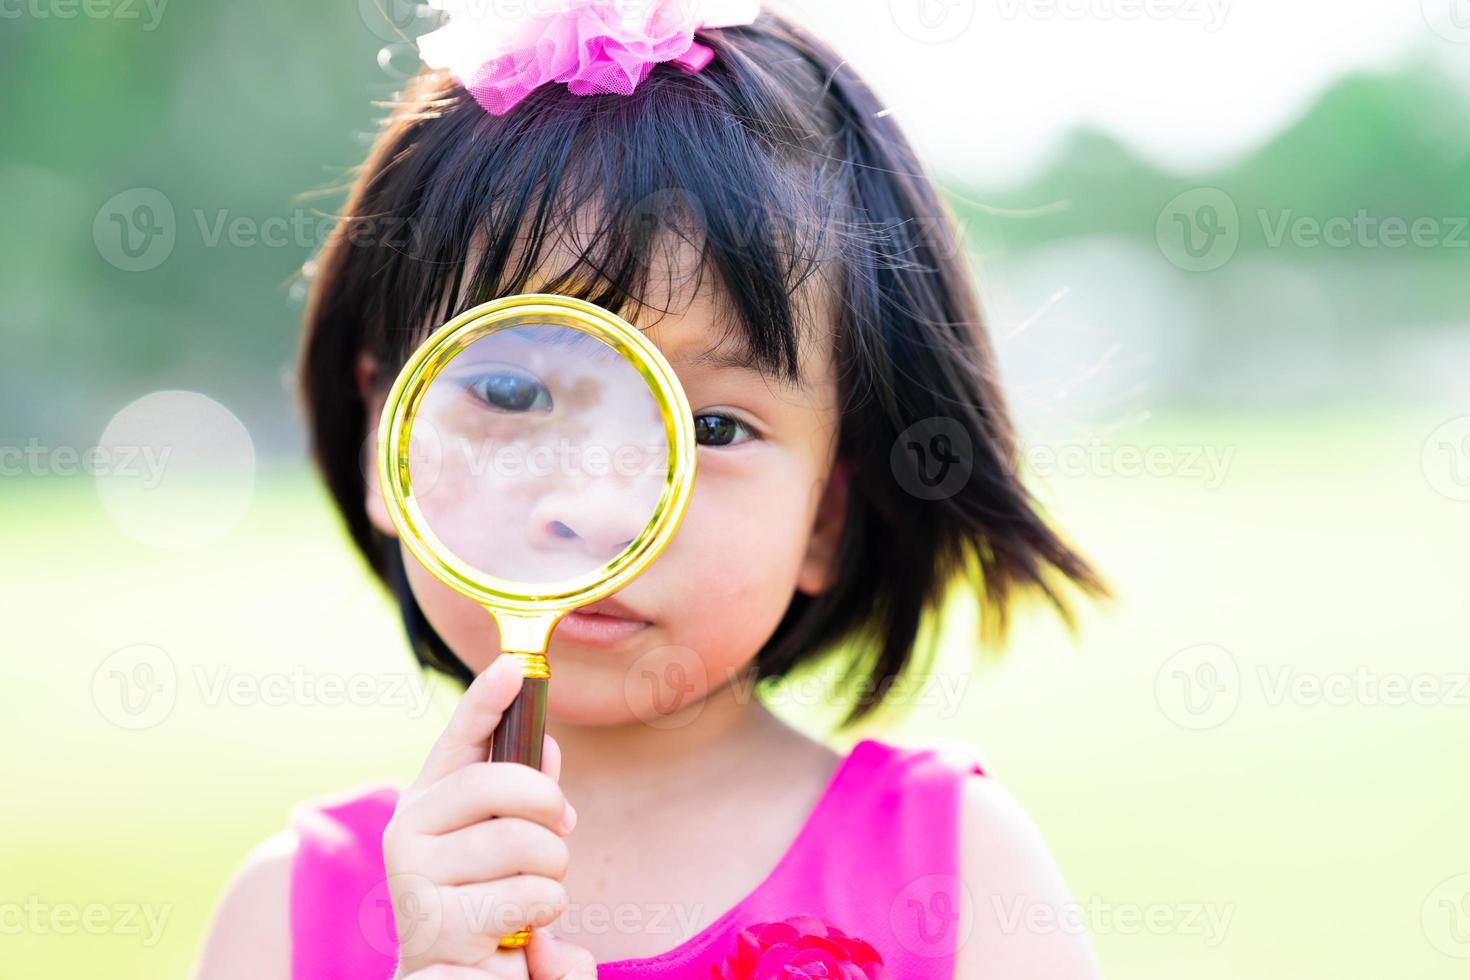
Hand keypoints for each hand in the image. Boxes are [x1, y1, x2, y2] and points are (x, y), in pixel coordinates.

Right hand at [383, 654, 576, 977]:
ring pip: (527, 842)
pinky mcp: (436, 921)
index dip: (486, 700)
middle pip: (505, 783)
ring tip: (531, 901)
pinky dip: (543, 914)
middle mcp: (408, 830)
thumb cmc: (486, 912)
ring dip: (552, 876)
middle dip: (550, 812)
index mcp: (428, 803)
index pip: (459, 738)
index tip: (513, 665)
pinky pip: (529, 894)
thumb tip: (549, 750)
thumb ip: (524, 801)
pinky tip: (519, 934)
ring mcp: (415, 875)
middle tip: (556, 841)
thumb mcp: (509, 849)